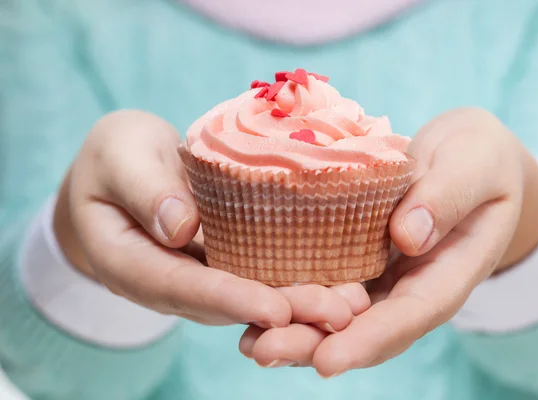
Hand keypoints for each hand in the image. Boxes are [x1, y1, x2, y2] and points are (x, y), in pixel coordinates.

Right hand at [54, 110, 367, 328]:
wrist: (121, 169)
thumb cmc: (114, 157)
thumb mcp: (119, 157)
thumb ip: (142, 188)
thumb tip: (180, 227)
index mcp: (133, 263)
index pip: (182, 287)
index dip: (229, 298)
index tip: (276, 310)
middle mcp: (170, 281)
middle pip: (226, 303)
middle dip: (283, 311)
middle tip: (338, 313)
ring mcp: (198, 274)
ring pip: (249, 294)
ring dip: (299, 303)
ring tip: (350, 304)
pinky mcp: (221, 260)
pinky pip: (258, 273)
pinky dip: (296, 277)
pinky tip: (338, 277)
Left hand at [238, 108, 537, 375]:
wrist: (467, 158)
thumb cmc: (479, 158)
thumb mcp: (474, 166)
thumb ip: (449, 196)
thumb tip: (408, 237)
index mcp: (446, 274)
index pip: (409, 316)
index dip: (368, 340)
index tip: (327, 361)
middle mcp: (410, 287)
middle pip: (364, 329)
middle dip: (315, 345)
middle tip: (264, 350)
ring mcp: (382, 276)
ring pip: (340, 315)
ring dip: (296, 331)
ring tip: (250, 342)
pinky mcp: (358, 257)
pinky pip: (327, 283)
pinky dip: (294, 298)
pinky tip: (254, 305)